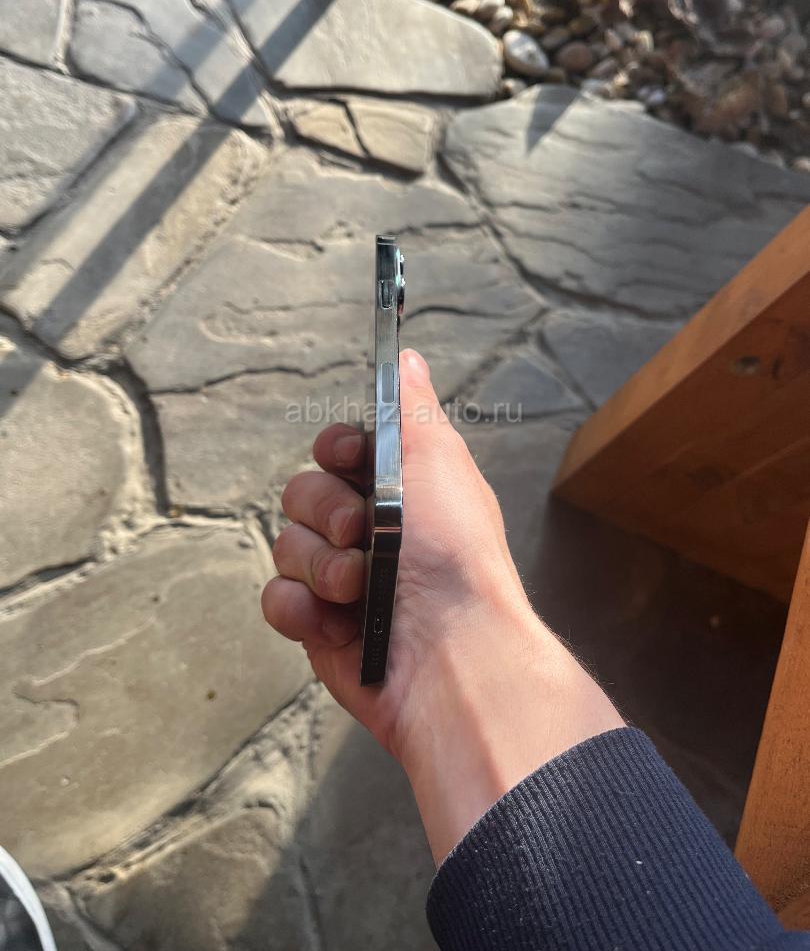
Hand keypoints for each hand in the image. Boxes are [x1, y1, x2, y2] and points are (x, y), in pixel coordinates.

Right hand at [262, 349, 622, 860]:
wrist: (449, 654)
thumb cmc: (454, 555)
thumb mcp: (439, 463)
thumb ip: (412, 410)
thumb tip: (408, 357)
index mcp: (398, 491)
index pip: (337, 450)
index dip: (334, 450)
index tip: (347, 458)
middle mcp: (367, 531)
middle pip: (301, 492)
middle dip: (327, 512)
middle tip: (363, 533)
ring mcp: (338, 580)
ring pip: (285, 545)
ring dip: (320, 565)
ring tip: (359, 590)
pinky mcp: (316, 626)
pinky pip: (275, 598)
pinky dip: (300, 608)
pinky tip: (334, 623)